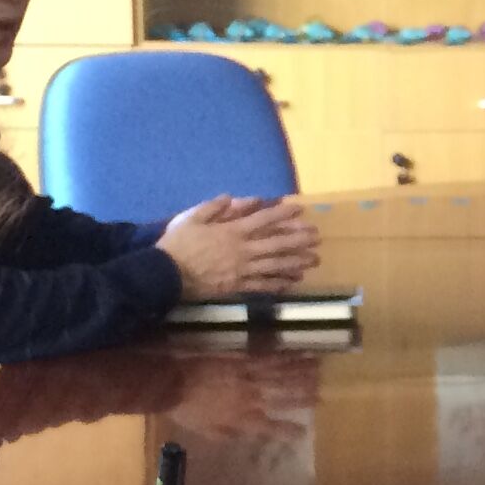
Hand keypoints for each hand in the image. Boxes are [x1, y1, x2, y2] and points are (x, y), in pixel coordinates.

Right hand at [158, 196, 321, 301]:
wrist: (166, 274)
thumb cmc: (178, 244)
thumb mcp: (192, 218)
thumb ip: (213, 207)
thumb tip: (232, 198)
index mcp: (232, 231)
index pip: (263, 219)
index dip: (283, 213)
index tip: (299, 208)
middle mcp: (242, 250)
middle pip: (277, 243)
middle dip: (299, 239)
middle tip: (318, 237)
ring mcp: (242, 270)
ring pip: (275, 265)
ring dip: (297, 262)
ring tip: (315, 260)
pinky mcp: (237, 286)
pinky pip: (262, 285)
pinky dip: (279, 283)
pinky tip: (293, 282)